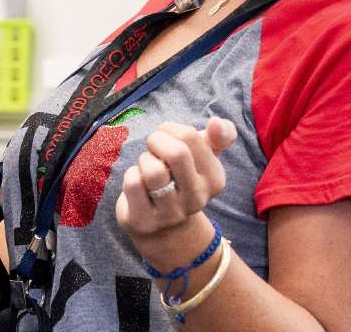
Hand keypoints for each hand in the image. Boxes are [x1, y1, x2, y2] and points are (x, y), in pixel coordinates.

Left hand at [115, 118, 236, 258]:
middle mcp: (197, 198)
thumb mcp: (205, 158)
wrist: (165, 229)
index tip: (167, 137)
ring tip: (146, 167)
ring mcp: (170, 213)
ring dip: (144, 160)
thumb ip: (219, 136)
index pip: (190, 136)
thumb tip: (216, 121)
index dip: (170, 129)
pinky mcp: (144, 221)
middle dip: (156, 140)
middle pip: (176, 153)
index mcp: (214, 179)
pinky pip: (133, 184)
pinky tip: (137, 182)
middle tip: (153, 147)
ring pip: (153, 170)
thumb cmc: (182, 180)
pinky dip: (131, 174)